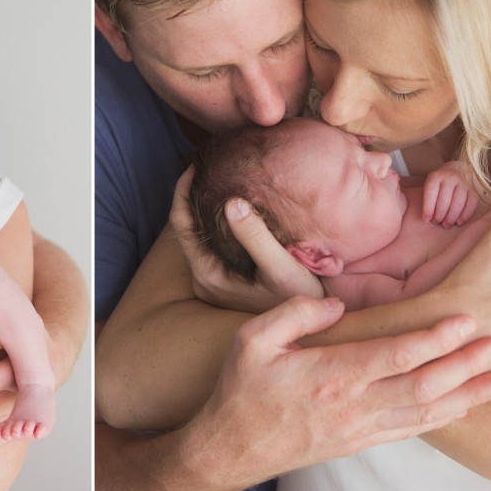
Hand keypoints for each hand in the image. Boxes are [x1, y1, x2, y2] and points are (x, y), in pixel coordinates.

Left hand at [170, 167, 320, 312]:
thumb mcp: (281, 268)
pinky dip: (215, 222)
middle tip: (205, 167)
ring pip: (198, 235)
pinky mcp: (223, 280)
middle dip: (191, 196)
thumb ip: (255, 237)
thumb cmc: (299, 299)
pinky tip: (231, 206)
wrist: (309, 325)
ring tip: (217, 179)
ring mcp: (212, 280)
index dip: (183, 191)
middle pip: (185, 228)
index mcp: (207, 274)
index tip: (196, 165)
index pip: (181, 223)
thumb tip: (231, 202)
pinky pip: (210, 244)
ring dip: (203, 208)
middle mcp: (203, 278)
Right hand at [183, 295, 490, 490]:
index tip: (465, 321)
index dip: (436, 338)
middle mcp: (353, 404)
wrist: (232, 448)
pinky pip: (411, 431)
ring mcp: (359, 428)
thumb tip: (335, 306)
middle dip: (466, 364)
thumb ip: (294, 314)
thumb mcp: (251, 339)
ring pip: (426, 412)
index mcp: (330, 375)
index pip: (396, 355)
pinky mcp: (359, 443)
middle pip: (424, 385)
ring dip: (467, 394)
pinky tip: (463, 405)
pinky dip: (443, 418)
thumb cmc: (242, 390)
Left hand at [423, 161, 480, 226]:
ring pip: (458, 203)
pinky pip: (471, 204)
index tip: (426, 219)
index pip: (430, 193)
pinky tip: (459, 222)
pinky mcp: (475, 189)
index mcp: (436, 176)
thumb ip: (428, 197)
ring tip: (446, 225)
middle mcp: (450, 178)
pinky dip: (465, 215)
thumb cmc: (441, 182)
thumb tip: (426, 217)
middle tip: (437, 222)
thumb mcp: (431, 184)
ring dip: (451, 217)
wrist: (460, 169)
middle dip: (440, 215)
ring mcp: (464, 182)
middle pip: (445, 200)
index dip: (428, 208)